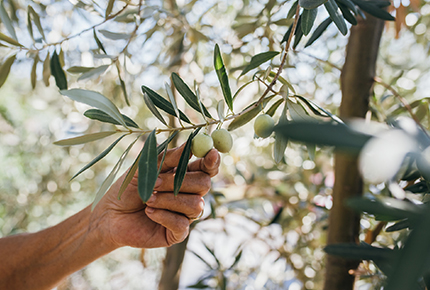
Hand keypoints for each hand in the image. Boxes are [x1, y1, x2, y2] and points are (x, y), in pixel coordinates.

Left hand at [92, 144, 219, 249]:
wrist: (110, 215)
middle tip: (155, 182)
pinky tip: (149, 212)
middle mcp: (189, 194)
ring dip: (168, 200)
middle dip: (179, 181)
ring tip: (147, 199)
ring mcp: (185, 214)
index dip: (212, 161)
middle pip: (204, 184)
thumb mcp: (145, 168)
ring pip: (195, 205)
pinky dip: (164, 215)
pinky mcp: (177, 233)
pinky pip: (182, 224)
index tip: (211, 153)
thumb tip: (189, 146)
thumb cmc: (128, 189)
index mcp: (184, 175)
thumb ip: (168, 158)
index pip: (206, 168)